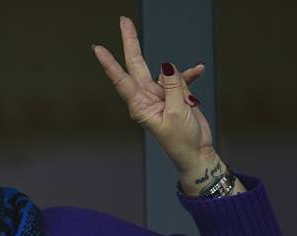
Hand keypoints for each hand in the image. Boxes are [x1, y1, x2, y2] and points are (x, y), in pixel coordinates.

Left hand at [92, 16, 214, 173]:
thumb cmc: (181, 140)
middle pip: (136, 64)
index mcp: (139, 106)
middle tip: (123, 21)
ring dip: (180, 81)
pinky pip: (180, 78)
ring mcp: (159, 95)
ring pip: (167, 73)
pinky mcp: (173, 95)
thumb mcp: (178, 111)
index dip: (110, 63)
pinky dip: (190, 76)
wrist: (196, 153)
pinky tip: (199, 71)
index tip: (98, 48)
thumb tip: (166, 65)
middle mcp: (146, 98)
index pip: (121, 79)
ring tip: (188, 103)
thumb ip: (172, 85)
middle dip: (131, 42)